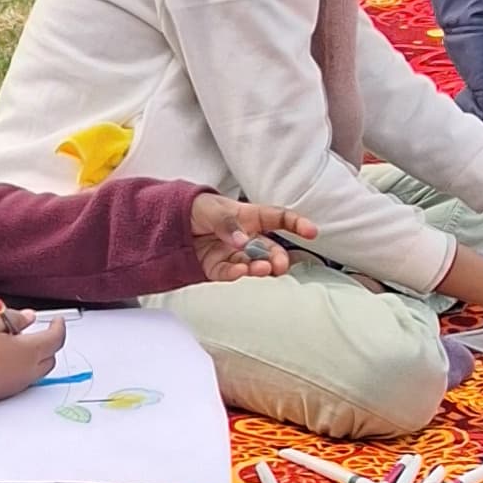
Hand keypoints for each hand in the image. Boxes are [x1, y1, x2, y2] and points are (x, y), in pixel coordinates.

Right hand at [0, 304, 65, 401]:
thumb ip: (15, 318)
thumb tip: (27, 318)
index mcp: (29, 352)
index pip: (56, 338)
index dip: (59, 326)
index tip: (57, 320)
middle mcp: (27, 371)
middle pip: (50, 357)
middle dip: (48, 343)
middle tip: (40, 331)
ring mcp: (16, 384)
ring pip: (37, 369)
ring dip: (35, 356)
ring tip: (17, 341)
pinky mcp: (4, 392)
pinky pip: (22, 378)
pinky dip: (22, 366)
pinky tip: (5, 355)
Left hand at [188, 192, 313, 280]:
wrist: (170, 220)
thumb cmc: (197, 208)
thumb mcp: (212, 209)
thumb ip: (227, 224)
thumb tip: (242, 241)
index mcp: (250, 216)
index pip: (279, 219)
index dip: (297, 225)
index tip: (312, 232)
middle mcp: (246, 237)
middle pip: (269, 249)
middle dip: (278, 258)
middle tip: (280, 265)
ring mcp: (233, 253)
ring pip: (253, 264)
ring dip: (260, 268)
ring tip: (263, 270)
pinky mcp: (217, 267)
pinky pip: (230, 272)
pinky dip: (236, 273)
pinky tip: (240, 272)